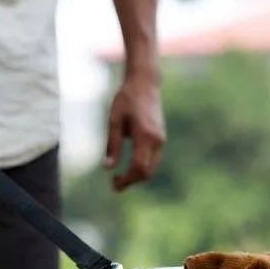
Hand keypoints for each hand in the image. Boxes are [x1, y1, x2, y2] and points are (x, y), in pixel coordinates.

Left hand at [103, 74, 164, 191]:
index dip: (126, 180)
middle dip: (131, 182)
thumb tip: (108, 168)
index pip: (138, 167)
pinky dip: (142, 168)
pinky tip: (129, 167)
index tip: (113, 184)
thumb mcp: (114, 120)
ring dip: (137, 176)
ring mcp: (161, 140)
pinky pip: (153, 160)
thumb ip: (113, 145)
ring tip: (119, 177)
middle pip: (147, 172)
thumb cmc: (126, 99)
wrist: (145, 83)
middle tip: (114, 185)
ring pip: (152, 168)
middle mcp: (156, 140)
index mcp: (145, 135)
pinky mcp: (161, 138)